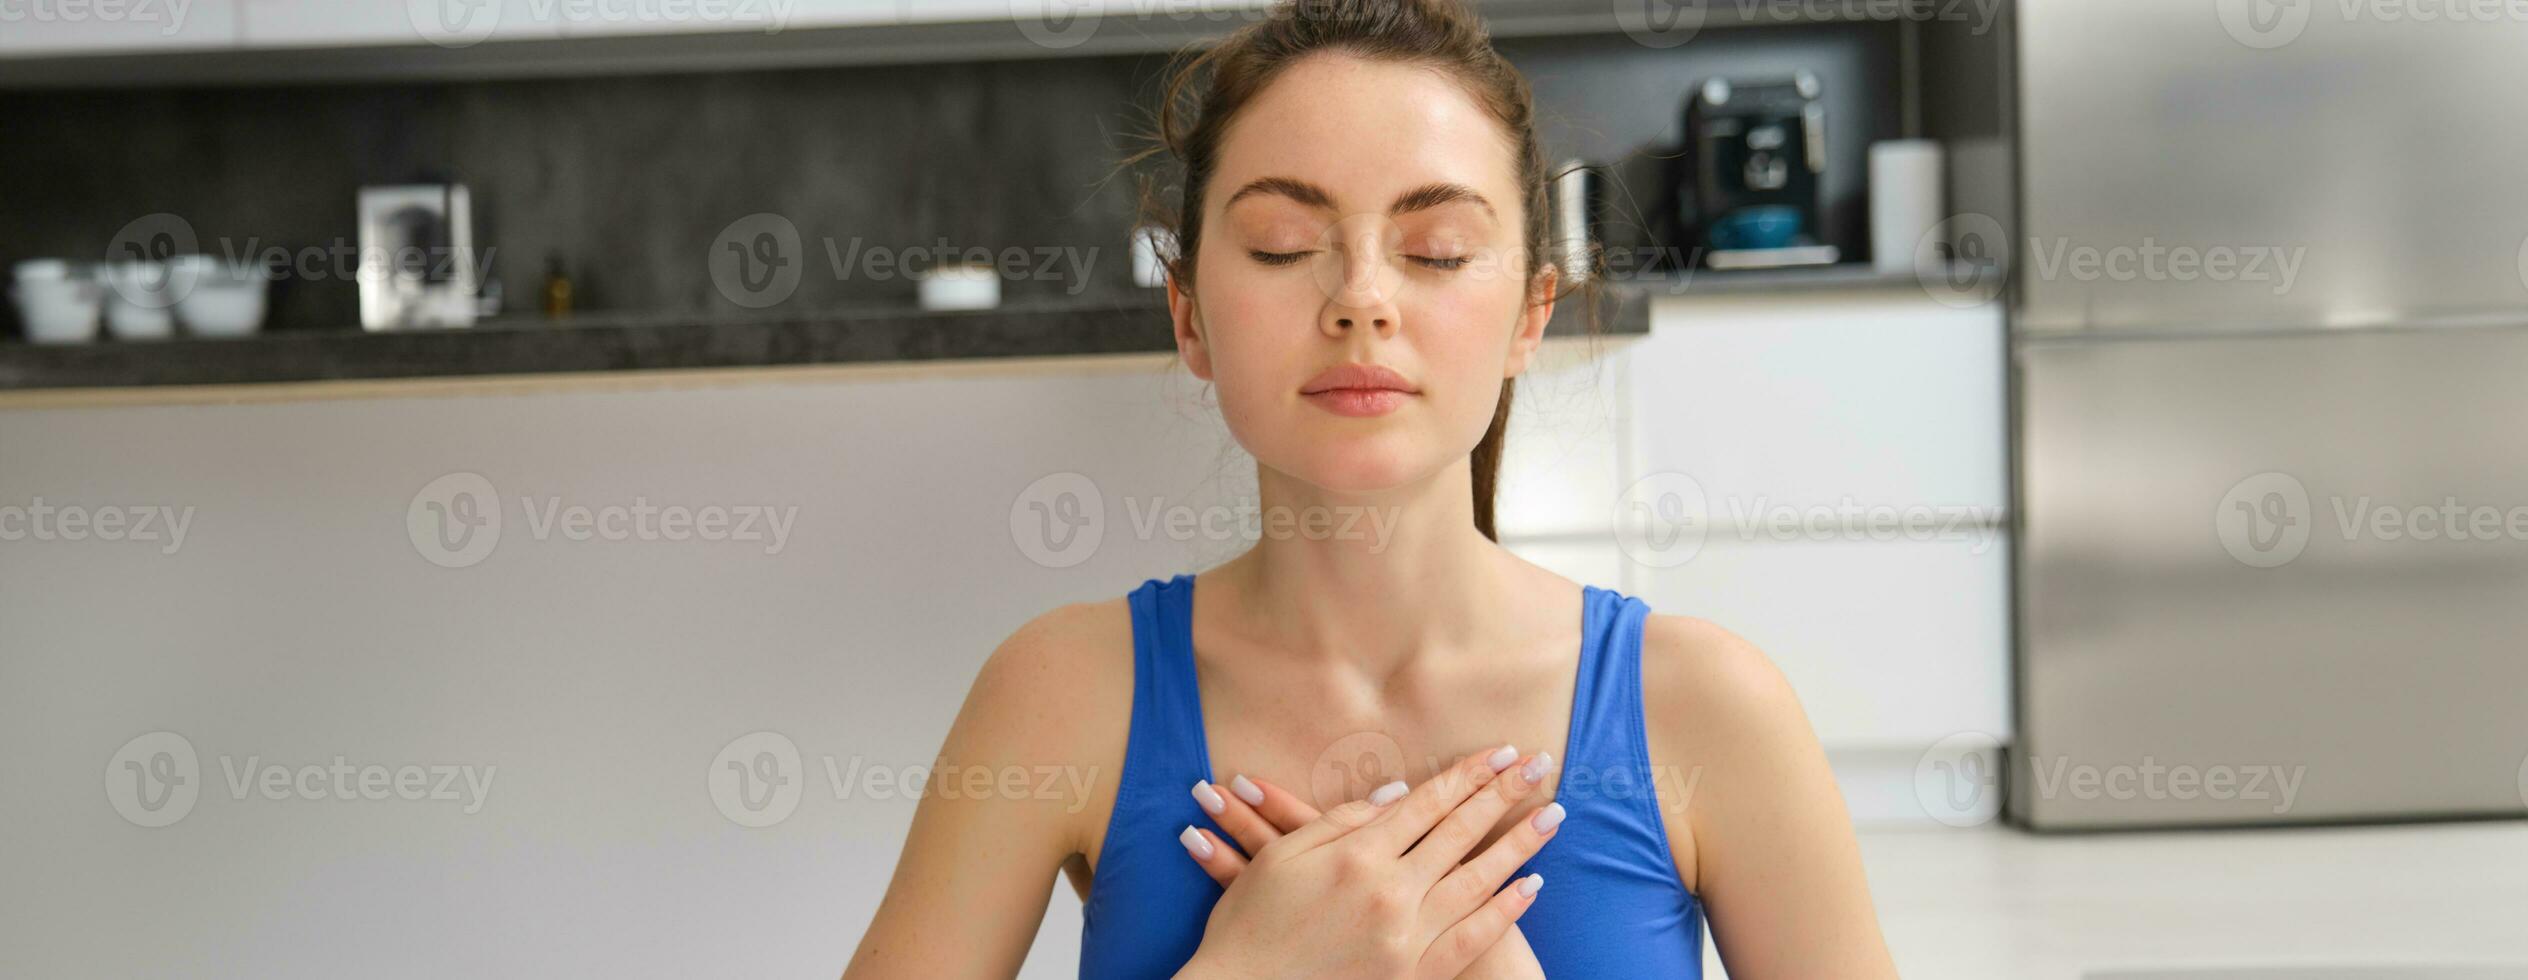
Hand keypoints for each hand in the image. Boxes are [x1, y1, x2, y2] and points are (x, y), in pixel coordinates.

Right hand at [1172, 746, 1562, 979]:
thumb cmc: (1251, 924)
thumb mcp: (1282, 858)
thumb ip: (1343, 820)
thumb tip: (1398, 794)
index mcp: (1356, 855)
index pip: (1427, 803)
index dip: (1468, 775)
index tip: (1501, 752)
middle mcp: (1389, 892)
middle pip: (1460, 832)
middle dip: (1505, 795)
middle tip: (1540, 765)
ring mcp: (1406, 937)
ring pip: (1478, 881)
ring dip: (1519, 845)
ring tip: (1551, 817)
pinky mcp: (1414, 975)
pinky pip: (1471, 937)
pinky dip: (1505, 910)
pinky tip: (1530, 887)